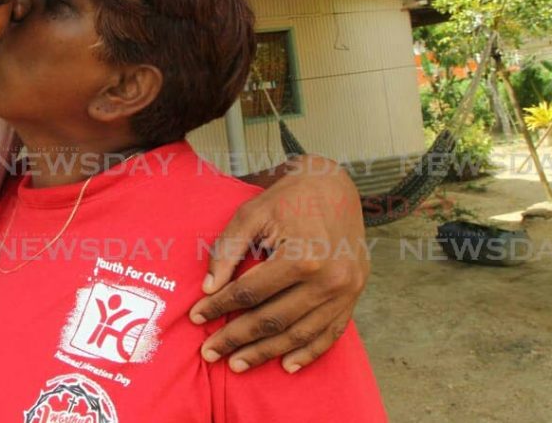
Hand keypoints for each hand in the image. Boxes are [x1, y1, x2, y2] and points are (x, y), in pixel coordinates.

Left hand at [190, 155, 368, 373]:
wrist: (335, 186)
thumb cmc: (287, 198)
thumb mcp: (250, 213)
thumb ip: (227, 250)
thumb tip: (209, 289)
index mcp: (301, 257)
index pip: (250, 293)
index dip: (220, 307)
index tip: (196, 317)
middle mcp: (328, 279)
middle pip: (273, 319)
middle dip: (237, 338)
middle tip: (209, 352)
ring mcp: (345, 291)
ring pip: (299, 333)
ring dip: (266, 352)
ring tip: (237, 363)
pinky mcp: (355, 296)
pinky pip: (330, 333)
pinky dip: (308, 352)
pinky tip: (286, 365)